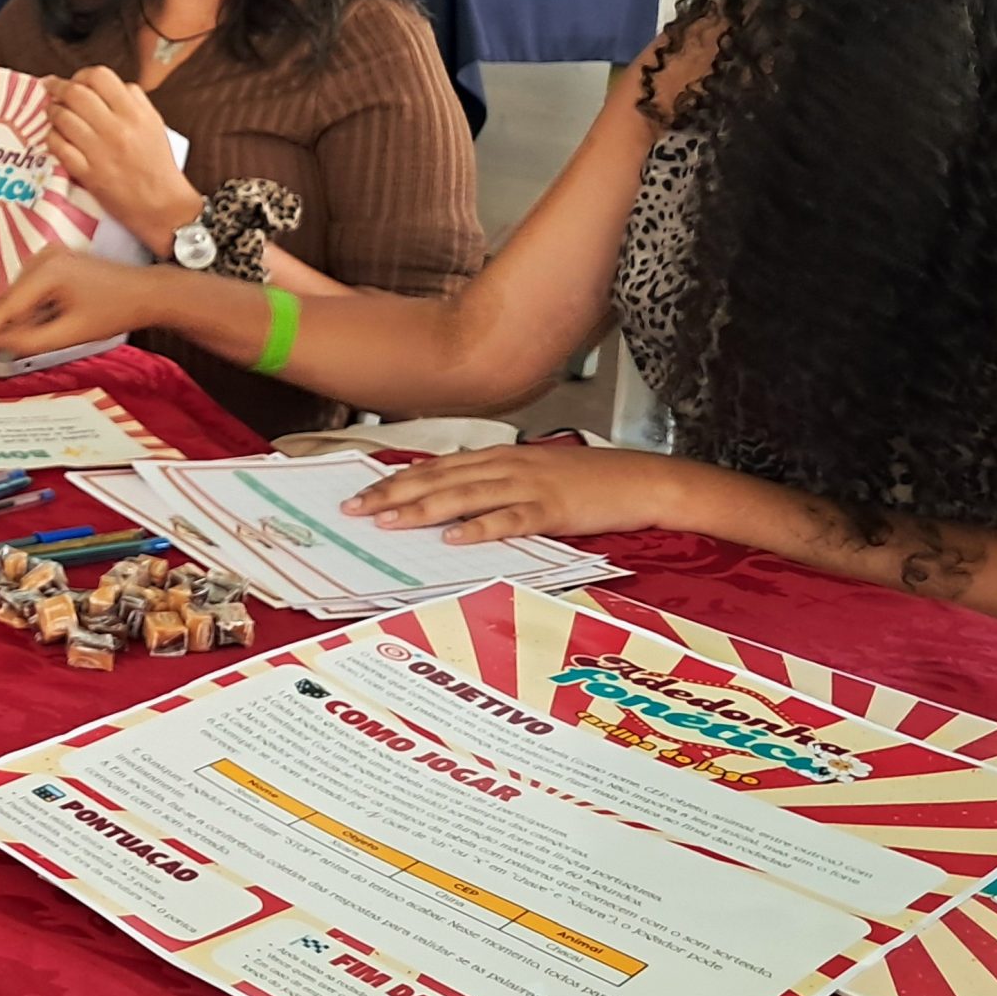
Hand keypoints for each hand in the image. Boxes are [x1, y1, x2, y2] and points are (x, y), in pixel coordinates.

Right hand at [0, 248, 180, 360]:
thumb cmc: (114, 311)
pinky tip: (42, 321)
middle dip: (1, 327)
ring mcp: (48, 255)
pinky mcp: (54, 260)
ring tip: (29, 337)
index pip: (4, 307)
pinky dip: (29, 308)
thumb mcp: (70, 333)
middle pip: (8, 300)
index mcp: (47, 271)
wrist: (145, 292)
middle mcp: (43, 257)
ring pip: (17, 295)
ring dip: (17, 318)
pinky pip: (29, 288)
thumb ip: (29, 341)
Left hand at [46, 66, 199, 255]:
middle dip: (58, 87)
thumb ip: (134, 99)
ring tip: (52, 112)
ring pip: (63, 118)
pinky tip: (54, 135)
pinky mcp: (87, 173)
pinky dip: (52, 137)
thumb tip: (107, 84)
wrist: (162, 204)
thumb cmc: (157, 164)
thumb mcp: (154, 123)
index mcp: (135, 113)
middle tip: (51, 88)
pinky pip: (59, 147)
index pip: (100, 77)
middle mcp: (116, 129)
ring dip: (52, 111)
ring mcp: (100, 151)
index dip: (81, 75)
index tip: (75, 81)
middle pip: (76, 93)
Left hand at [341, 442, 695, 545]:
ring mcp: (529, 486)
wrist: (641, 479)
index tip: (362, 492)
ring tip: (388, 522)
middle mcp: (507, 466)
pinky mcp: (552, 510)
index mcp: (500, 457)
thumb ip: (495, 481)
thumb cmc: (588, 479)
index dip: (397, 479)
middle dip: (393, 494)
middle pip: (439, 479)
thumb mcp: (534, 472)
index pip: (436, 467)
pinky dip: (480, 529)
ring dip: (423, 510)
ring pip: (464, 496)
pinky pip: (510, 520)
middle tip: (355, 510)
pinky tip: (453, 538)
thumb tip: (454, 500)